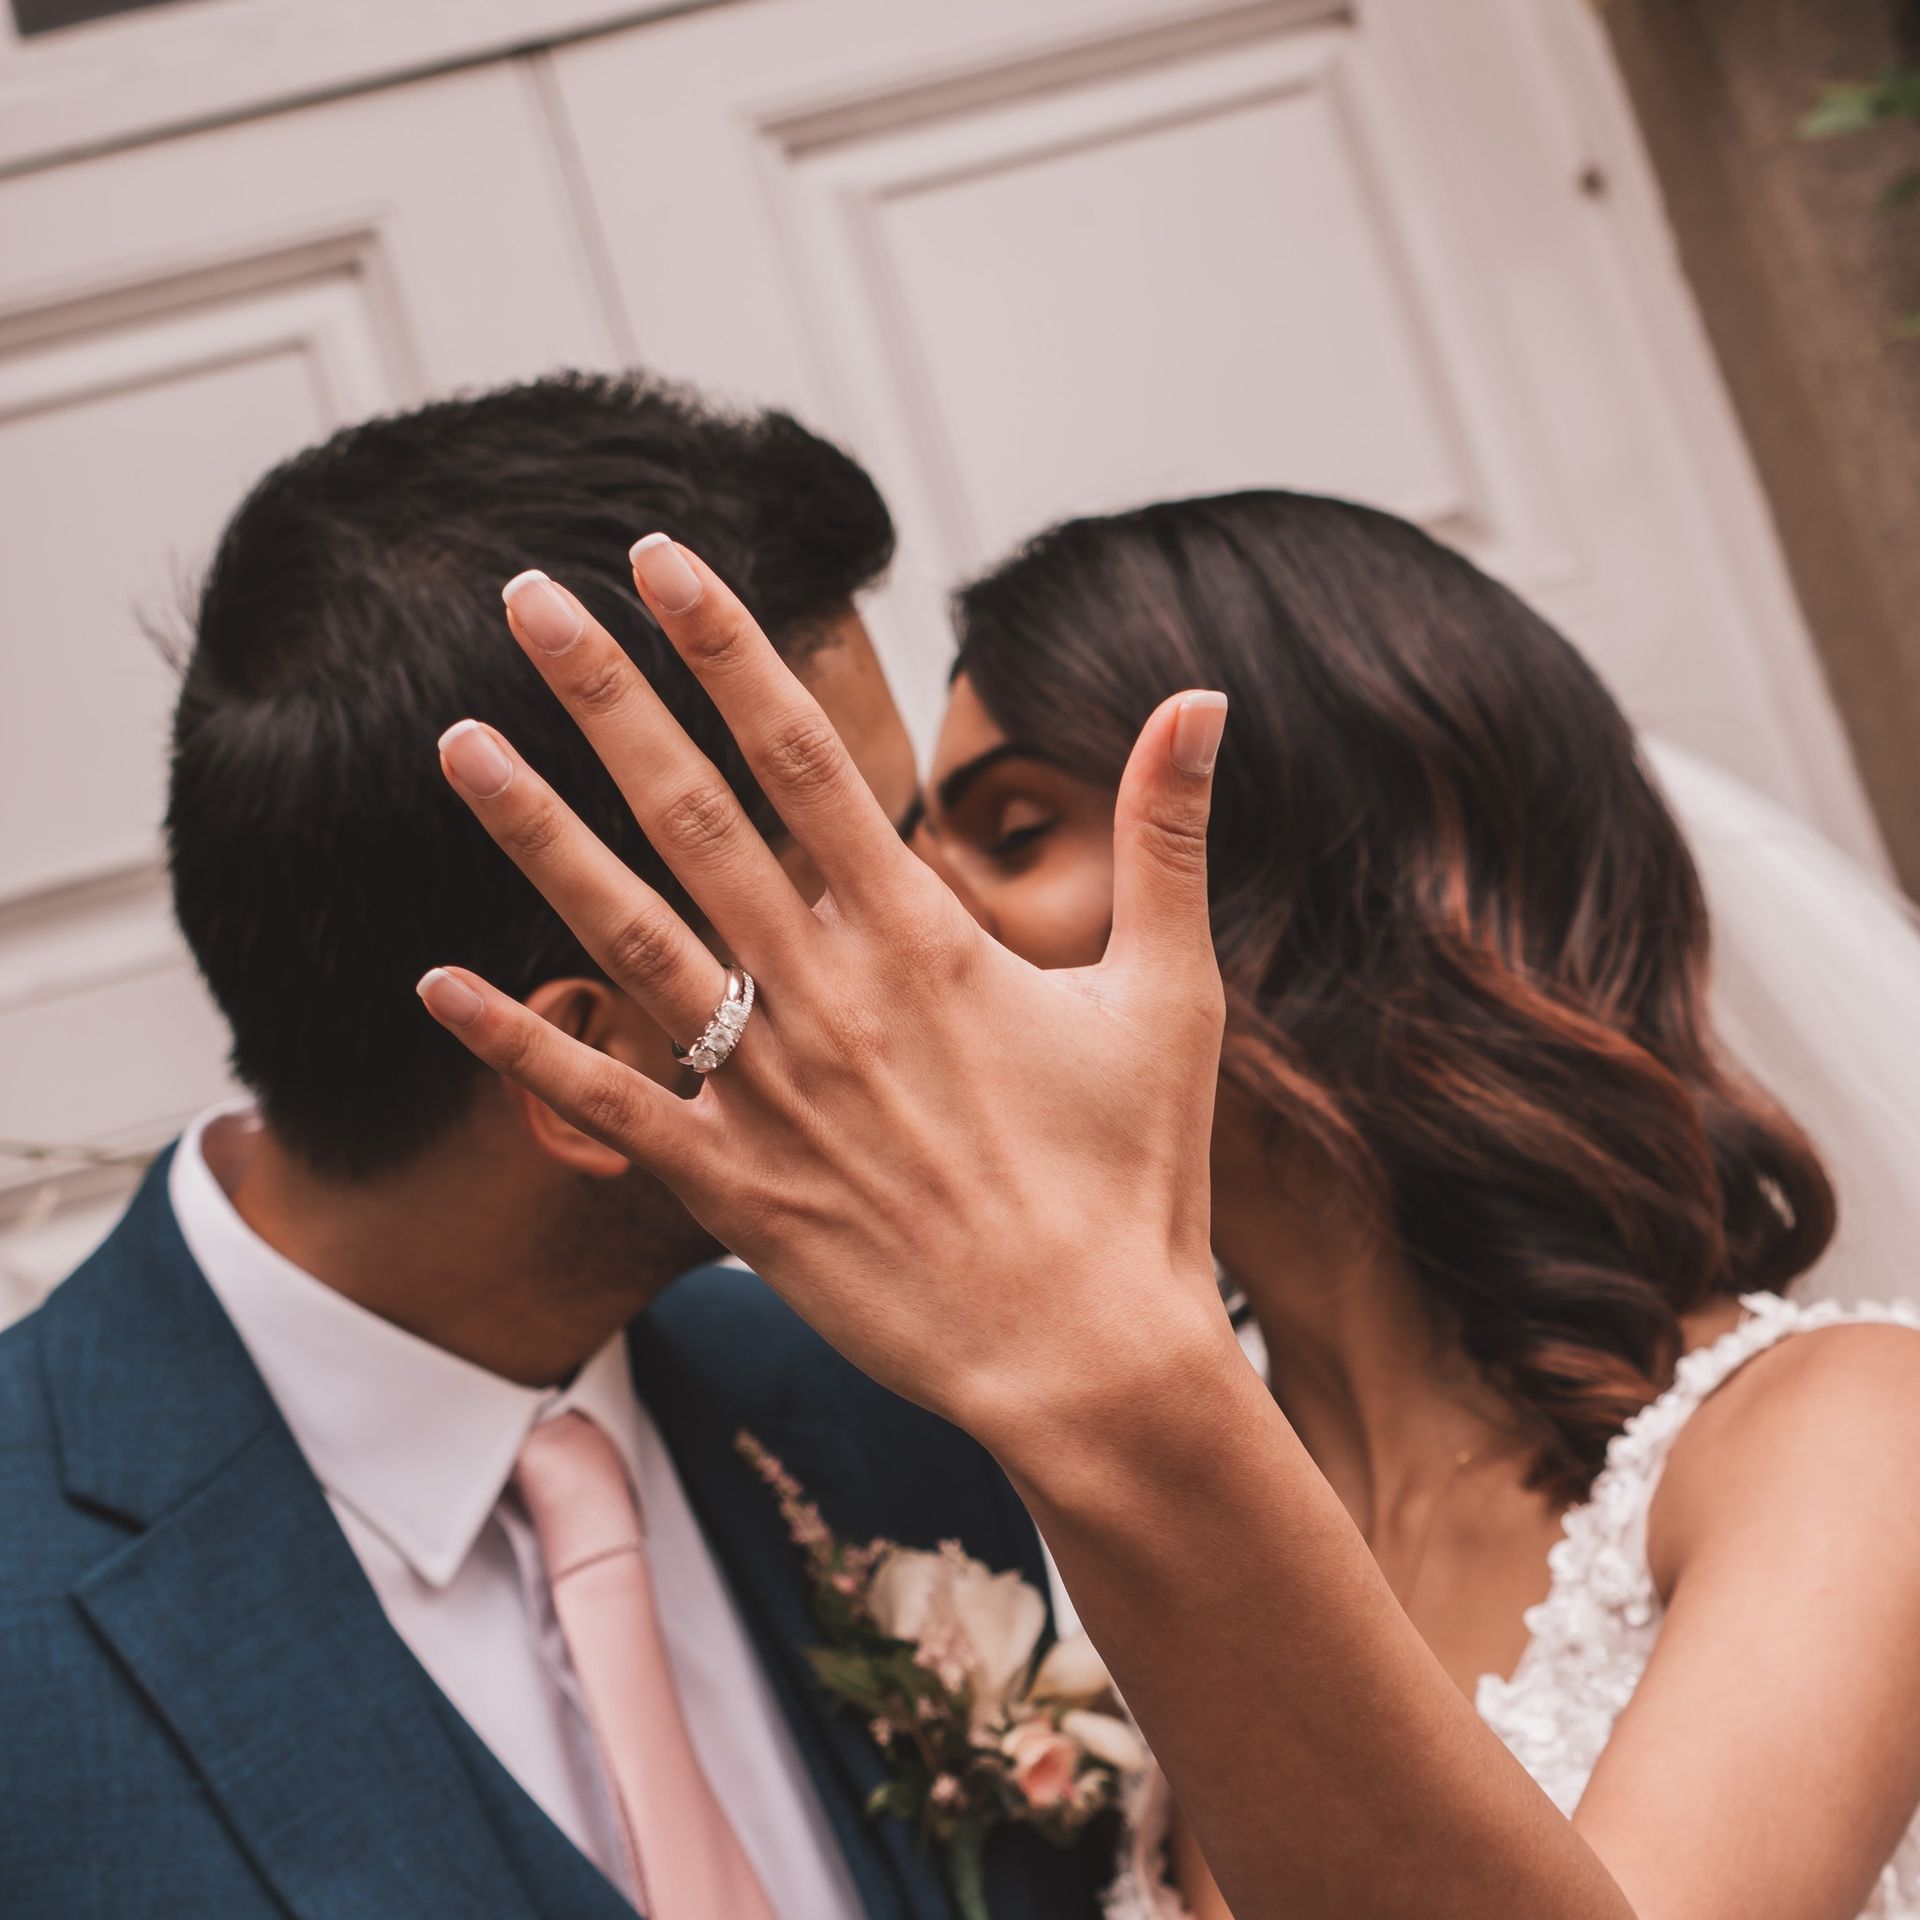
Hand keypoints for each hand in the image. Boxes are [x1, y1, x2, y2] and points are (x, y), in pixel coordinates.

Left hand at [418, 537, 1233, 1450]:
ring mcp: (771, 1095)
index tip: (662, 561)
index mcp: (925, 939)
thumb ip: (1171, 840)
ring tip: (456, 744)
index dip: (729, 648)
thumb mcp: (1169, 997)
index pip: (806, 756)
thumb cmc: (1137, 1181)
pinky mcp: (736, 1193)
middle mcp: (829, 996)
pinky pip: (609, 1109)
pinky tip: (437, 986)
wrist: (1088, 1361)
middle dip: (605, 698)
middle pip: (694, 815)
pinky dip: (523, 1050)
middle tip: (527, 598)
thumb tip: (1203, 699)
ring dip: (537, 837)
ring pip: (631, 937)